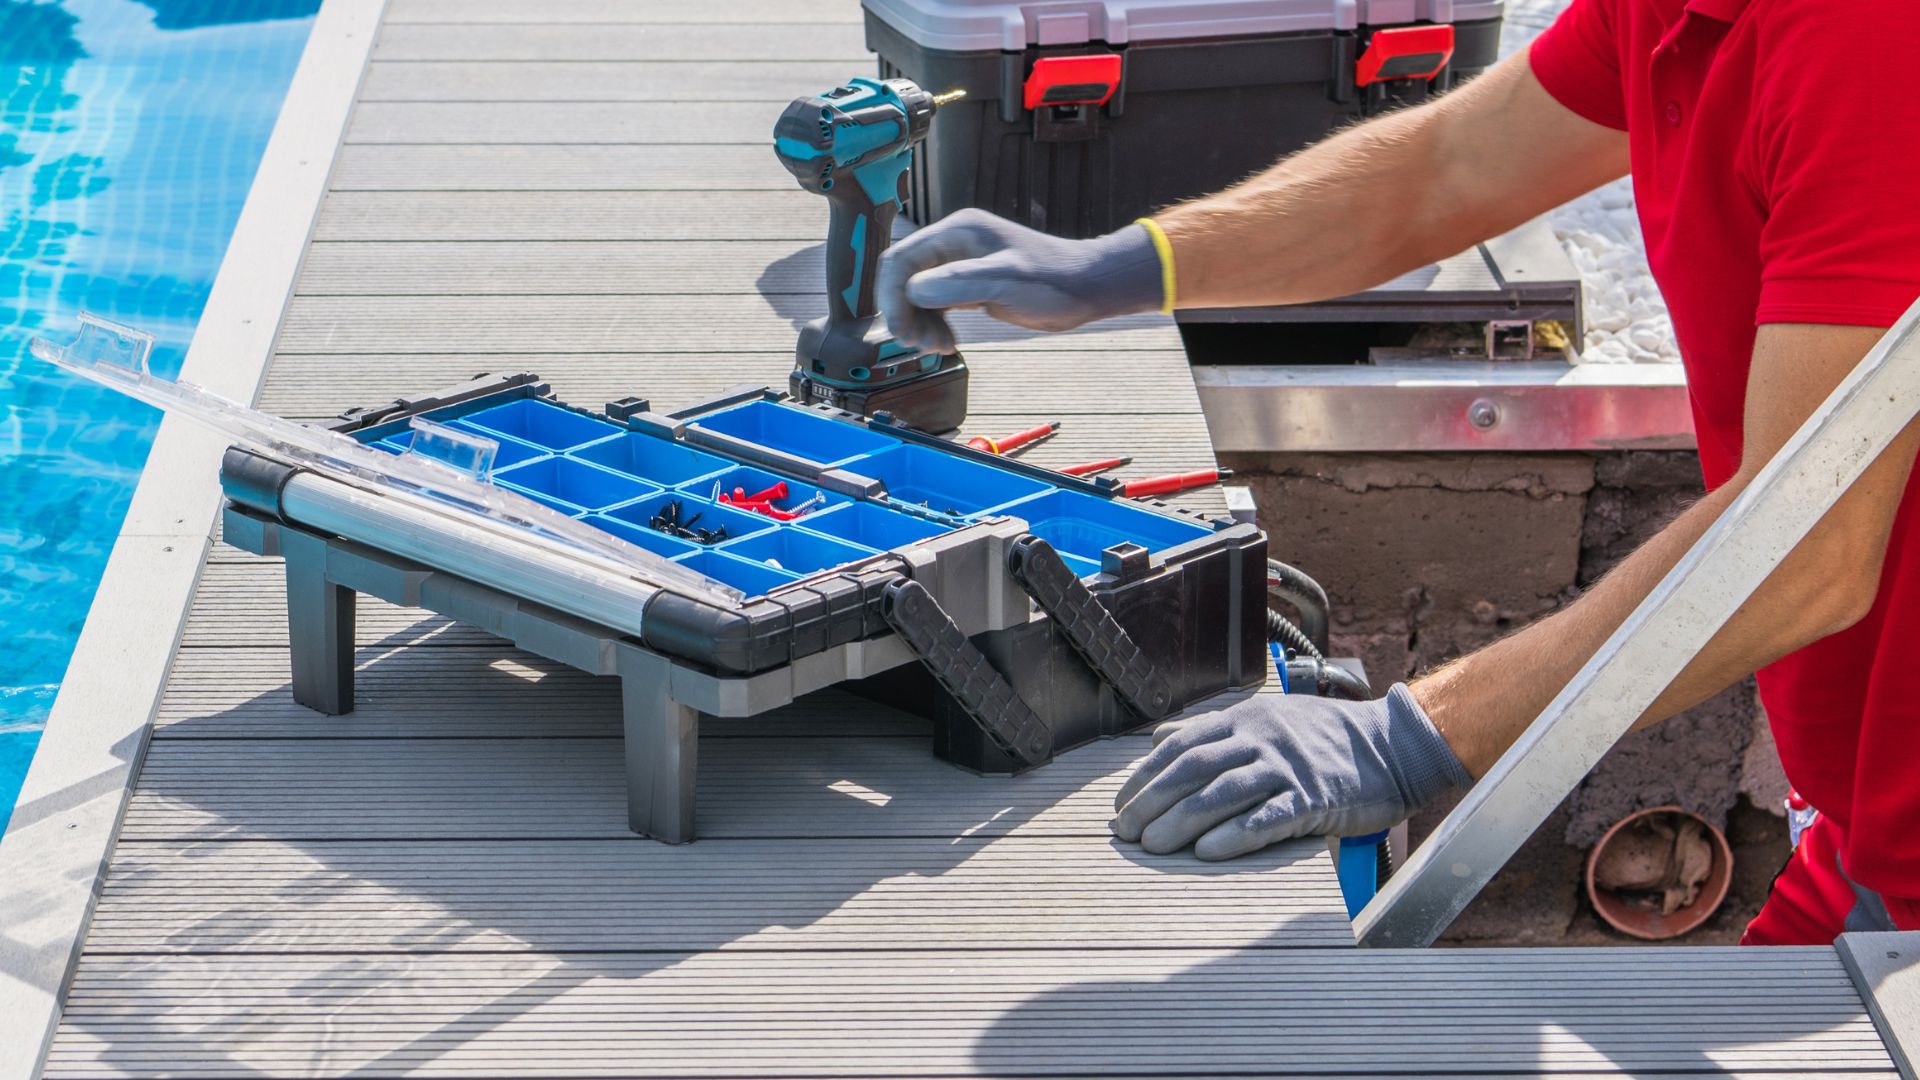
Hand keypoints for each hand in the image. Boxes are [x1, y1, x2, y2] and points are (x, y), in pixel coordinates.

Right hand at [876, 209, 1165, 353]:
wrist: (1085, 288)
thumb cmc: (1053, 280)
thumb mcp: (1005, 281)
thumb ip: (959, 283)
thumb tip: (913, 290)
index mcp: (957, 232)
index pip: (901, 259)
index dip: (892, 296)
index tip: (900, 330)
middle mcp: (954, 243)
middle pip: (904, 276)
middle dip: (904, 313)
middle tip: (919, 344)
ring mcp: (961, 264)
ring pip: (917, 294)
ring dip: (918, 323)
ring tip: (938, 347)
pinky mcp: (970, 285)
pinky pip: (935, 304)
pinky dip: (934, 324)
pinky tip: (946, 342)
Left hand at [1110, 684, 1470, 860]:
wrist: (1394, 745)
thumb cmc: (1325, 738)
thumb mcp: (1266, 719)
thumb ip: (1211, 731)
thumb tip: (1157, 740)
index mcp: (1243, 719)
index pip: (1180, 745)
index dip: (1145, 776)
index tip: (1122, 804)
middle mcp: (1260, 739)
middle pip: (1193, 770)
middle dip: (1153, 802)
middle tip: (1126, 832)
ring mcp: (1287, 768)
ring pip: (1221, 794)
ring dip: (1181, 822)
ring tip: (1153, 846)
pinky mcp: (1313, 799)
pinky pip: (1267, 818)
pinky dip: (1234, 836)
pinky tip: (1207, 852)